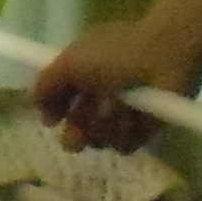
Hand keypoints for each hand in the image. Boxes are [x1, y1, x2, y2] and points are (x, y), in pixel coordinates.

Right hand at [33, 8, 201, 151]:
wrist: (165, 58)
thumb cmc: (116, 54)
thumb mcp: (71, 61)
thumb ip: (46, 83)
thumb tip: (35, 105)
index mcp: (84, 75)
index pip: (60, 102)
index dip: (53, 112)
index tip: (51, 119)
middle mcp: (100, 97)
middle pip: (78, 129)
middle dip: (75, 135)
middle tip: (78, 138)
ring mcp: (123, 115)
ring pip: (100, 139)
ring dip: (105, 126)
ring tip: (118, 108)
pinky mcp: (144, 130)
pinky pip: (125, 145)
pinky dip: (127, 132)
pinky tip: (135, 117)